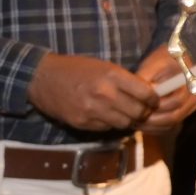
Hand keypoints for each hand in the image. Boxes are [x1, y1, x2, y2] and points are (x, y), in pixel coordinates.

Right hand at [30, 52, 160, 132]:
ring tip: (124, 113)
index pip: (146, 93)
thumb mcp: (103, 66)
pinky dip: (110, 124)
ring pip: (125, 123)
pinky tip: (106, 115)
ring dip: (128, 120)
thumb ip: (125, 80)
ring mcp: (93, 110)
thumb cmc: (76, 69)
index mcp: (112, 75)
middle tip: (142, 110)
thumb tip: (147, 94)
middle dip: (143, 113)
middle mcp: (105, 93)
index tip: (153, 100)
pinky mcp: (83, 122)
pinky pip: (107, 128)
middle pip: (138, 112)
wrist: (42, 78)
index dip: (153, 99)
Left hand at [132, 46, 195, 133]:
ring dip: (152, 126)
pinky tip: (141, 124)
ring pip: (171, 124)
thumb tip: (141, 94)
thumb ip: (147, 77)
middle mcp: (193, 97)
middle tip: (133, 119)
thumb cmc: (163, 60)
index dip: (157, 106)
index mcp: (189, 83)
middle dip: (152, 120)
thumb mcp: (154, 63)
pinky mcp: (181, 114)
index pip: (176, 102)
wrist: (174, 61)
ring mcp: (188, 108)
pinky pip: (169, 127)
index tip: (139, 106)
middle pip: (174, 117)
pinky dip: (155, 129)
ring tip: (134, 122)